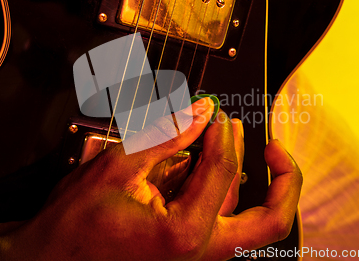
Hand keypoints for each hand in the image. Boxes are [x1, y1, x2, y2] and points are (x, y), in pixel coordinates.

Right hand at [0, 97, 300, 259]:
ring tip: (233, 140)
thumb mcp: (118, 169)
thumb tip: (198, 112)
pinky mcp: (188, 253)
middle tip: (276, 148)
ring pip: (247, 221)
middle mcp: (200, 254)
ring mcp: (197, 258)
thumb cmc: (75, 227)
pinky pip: (221, 222)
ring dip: (251, 180)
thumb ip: (165, 137)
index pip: (222, 171)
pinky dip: (225, 193)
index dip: (220, 133)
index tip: (214, 113)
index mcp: (184, 234)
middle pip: (268, 222)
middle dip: (283, 181)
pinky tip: (209, 166)